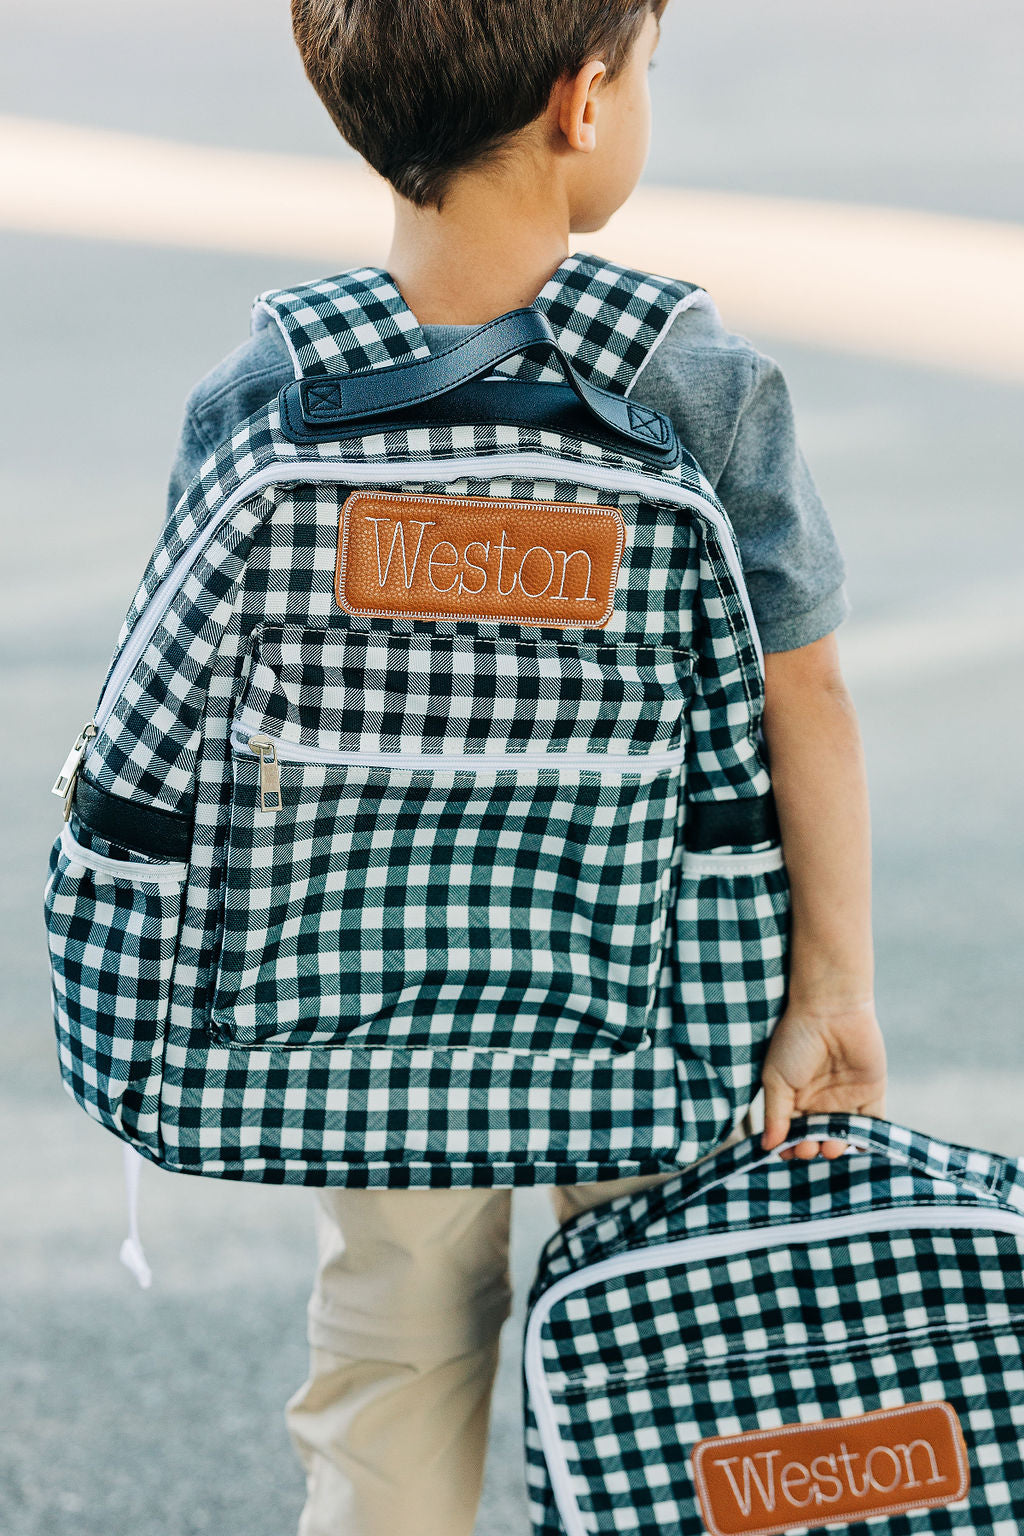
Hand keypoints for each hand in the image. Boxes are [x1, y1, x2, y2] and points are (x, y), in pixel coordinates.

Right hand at [759, 999, 886, 1160]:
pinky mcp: (871, 1092)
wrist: (831, 1010)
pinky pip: (872, 1122)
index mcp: (795, 1096)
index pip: (791, 1130)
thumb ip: (774, 1115)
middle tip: (808, 1148)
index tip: (785, 1153)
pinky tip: (856, 1145)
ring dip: (836, 1146)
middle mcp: (820, 1100)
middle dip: (811, 1147)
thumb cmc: (796, 1040)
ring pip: (842, 1134)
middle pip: (817, 1135)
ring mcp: (846, 1098)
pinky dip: (866, 1137)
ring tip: (829, 1147)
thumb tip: (767, 1147)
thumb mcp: (775, 1079)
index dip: (788, 1144)